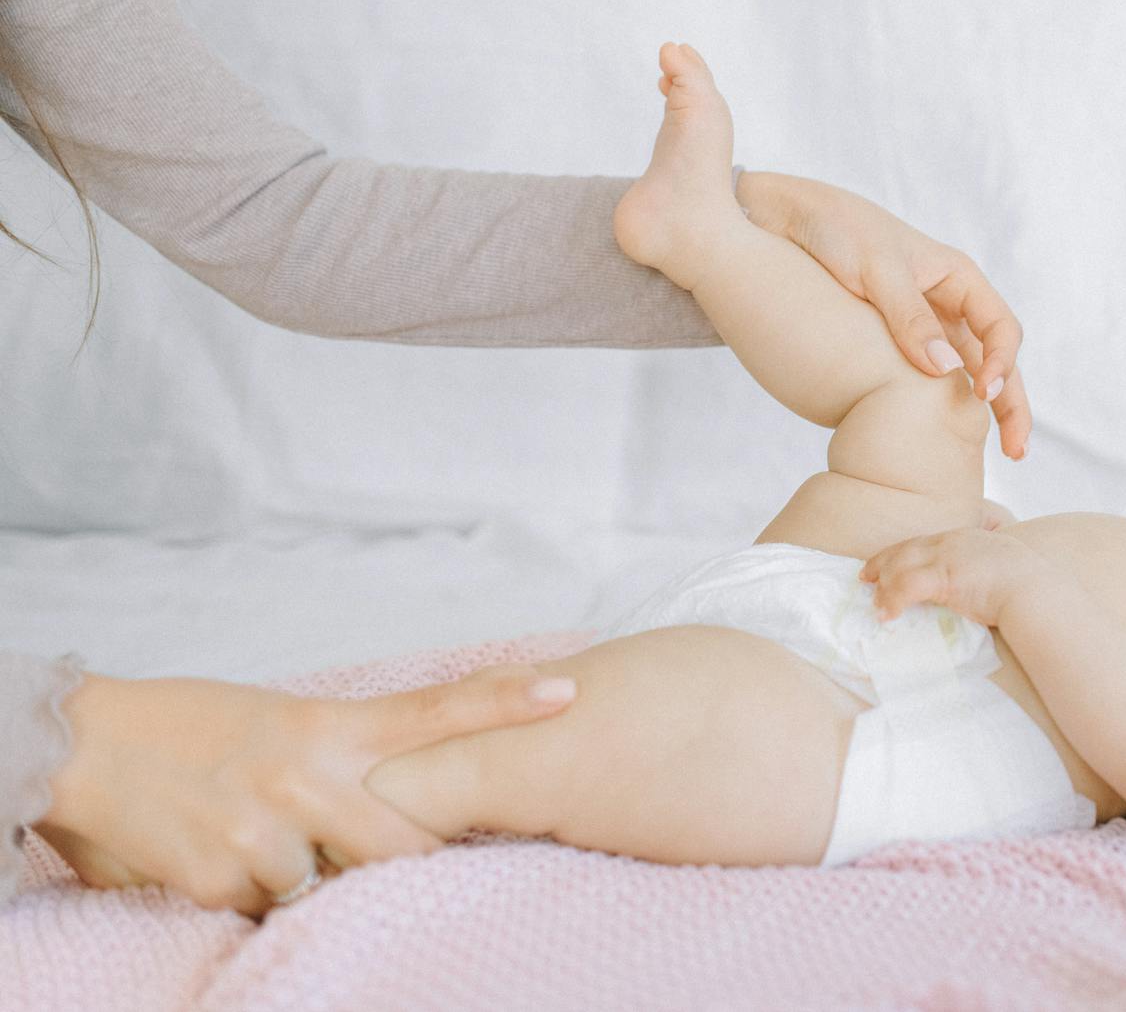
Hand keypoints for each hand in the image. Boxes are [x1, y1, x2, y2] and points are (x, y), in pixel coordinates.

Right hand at [34, 663, 577, 919]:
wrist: (86, 747)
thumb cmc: (196, 731)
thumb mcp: (286, 723)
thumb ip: (352, 755)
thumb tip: (412, 801)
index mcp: (328, 724)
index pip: (436, 710)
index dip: (506, 702)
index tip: (568, 688)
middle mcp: (308, 775)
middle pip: (408, 842)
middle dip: (407, 857)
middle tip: (370, 843)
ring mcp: (268, 832)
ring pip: (337, 884)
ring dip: (313, 875)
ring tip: (255, 833)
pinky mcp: (225, 881)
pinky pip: (274, 908)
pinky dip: (256, 894)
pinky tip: (218, 854)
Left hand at [739, 170, 1032, 459]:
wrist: (781, 219)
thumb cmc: (833, 228)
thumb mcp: (874, 267)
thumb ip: (909, 316)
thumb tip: (946, 369)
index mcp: (956, 276)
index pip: (1001, 327)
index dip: (1002, 363)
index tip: (982, 393)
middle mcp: (948, 304)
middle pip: (995, 359)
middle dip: (1011, 405)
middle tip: (1014, 451)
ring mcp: (923, 327)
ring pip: (965, 375)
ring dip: (980, 414)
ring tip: (990, 458)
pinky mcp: (892, 345)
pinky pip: (925, 379)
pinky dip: (938, 406)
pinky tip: (935, 437)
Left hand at [859, 526, 1057, 627]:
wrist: (1037, 592)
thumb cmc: (1029, 588)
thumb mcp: (1006, 569)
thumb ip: (987, 573)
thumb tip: (981, 590)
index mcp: (967, 537)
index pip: (925, 541)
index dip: (902, 552)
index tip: (887, 563)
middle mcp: (953, 541)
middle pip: (907, 548)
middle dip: (883, 562)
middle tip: (865, 577)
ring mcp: (947, 557)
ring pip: (901, 566)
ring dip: (884, 587)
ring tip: (875, 604)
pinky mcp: (944, 577)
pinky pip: (906, 587)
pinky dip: (892, 601)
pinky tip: (887, 615)